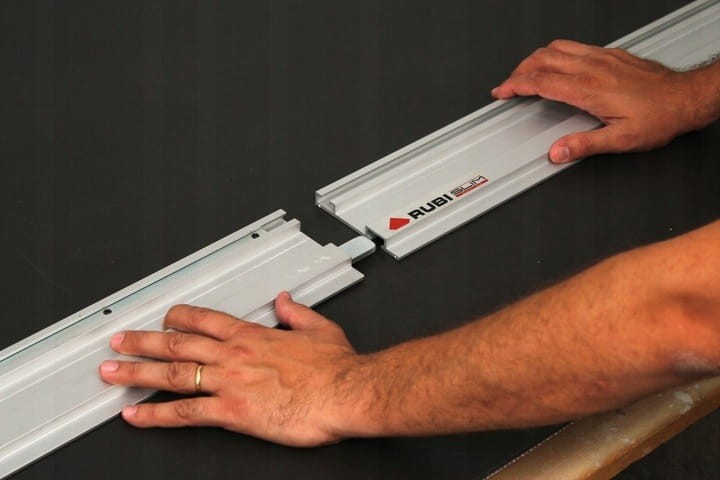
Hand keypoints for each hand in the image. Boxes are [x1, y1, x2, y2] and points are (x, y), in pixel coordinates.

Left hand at [99, 292, 360, 445]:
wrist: (346, 392)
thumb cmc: (336, 368)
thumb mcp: (320, 328)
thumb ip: (297, 313)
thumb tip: (286, 302)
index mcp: (255, 335)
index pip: (206, 320)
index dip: (179, 318)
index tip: (164, 318)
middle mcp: (236, 355)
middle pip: (178, 344)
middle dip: (143, 342)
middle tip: (119, 341)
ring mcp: (230, 382)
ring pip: (173, 374)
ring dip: (138, 372)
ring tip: (113, 372)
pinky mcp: (232, 412)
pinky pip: (185, 413)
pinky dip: (156, 415)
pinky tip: (136, 415)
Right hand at [491, 39, 711, 162]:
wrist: (686, 98)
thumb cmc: (659, 117)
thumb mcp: (621, 140)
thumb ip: (585, 145)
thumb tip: (557, 152)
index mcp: (589, 90)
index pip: (541, 81)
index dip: (515, 85)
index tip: (502, 91)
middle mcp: (593, 68)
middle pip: (543, 58)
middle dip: (519, 70)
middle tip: (509, 84)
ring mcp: (602, 58)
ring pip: (557, 47)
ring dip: (535, 59)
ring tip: (526, 73)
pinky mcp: (611, 54)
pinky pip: (575, 46)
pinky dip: (556, 54)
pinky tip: (557, 65)